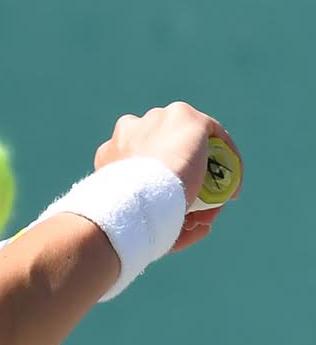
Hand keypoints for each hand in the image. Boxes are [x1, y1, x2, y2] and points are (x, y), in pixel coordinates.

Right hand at [93, 102, 241, 248]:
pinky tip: (232, 188)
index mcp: (113, 151)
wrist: (135, 199)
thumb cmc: (128, 218)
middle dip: (185, 176)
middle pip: (169, 150)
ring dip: (207, 172)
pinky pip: (216, 137)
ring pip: (193, 145)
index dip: (162, 184)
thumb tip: (199, 226)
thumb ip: (158, 215)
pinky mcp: (188, 118)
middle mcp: (134, 128)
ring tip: (216, 203)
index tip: (178, 207)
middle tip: (198, 206)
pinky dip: (227, 161)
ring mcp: (161, 119)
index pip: (143, 161)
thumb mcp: (135, 217)